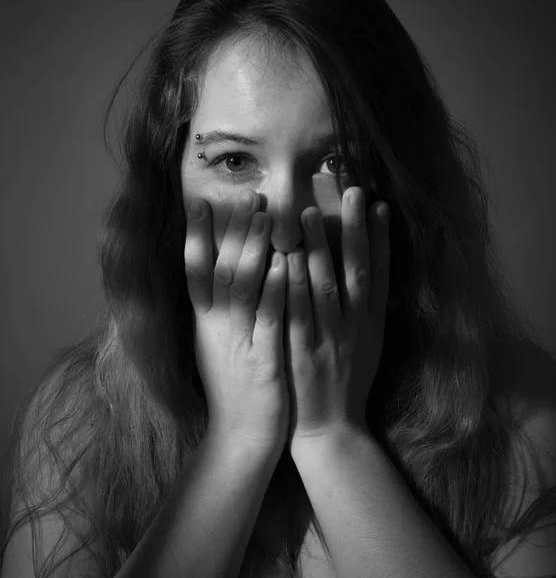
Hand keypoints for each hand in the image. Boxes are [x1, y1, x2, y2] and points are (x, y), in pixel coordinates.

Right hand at [184, 190, 289, 454]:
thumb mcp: (219, 347)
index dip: (198, 236)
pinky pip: (268, 320)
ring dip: (251, 249)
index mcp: (207, 324)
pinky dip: (273, 290)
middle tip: (246, 193)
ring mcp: (238, 343)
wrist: (240, 439)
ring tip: (264, 215)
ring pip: (241, 288)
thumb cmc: (235, 389)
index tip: (203, 201)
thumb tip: (219, 280)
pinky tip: (284, 263)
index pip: (195, 271)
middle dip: (232, 230)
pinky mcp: (262, 361)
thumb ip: (218, 314)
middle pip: (220, 269)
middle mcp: (217, 327)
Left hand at [283, 186, 389, 448]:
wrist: (332, 429)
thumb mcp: (368, 346)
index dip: (381, 238)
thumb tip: (365, 274)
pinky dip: (291, 284)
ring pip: (325, 286)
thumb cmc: (350, 383)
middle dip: (355, 230)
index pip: (380, 273)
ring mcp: (328, 338)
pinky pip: (296, 312)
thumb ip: (365, 312)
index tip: (379, 206)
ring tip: (309, 213)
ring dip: (319, 248)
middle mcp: (355, 326)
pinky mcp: (301, 350)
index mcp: (373, 324)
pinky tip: (284, 258)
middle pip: (357, 271)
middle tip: (351, 192)